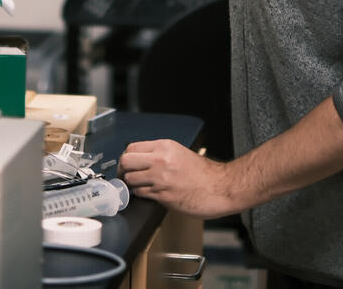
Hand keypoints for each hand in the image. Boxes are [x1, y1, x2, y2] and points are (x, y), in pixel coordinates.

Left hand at [118, 139, 242, 219]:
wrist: (220, 187)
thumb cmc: (203, 174)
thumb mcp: (179, 154)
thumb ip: (159, 155)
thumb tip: (140, 161)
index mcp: (164, 147)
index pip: (131, 148)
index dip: (127, 158)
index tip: (128, 165)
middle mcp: (160, 160)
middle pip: (125, 162)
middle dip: (123, 170)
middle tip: (126, 176)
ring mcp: (161, 178)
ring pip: (130, 179)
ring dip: (131, 185)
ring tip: (139, 186)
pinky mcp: (163, 195)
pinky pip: (141, 193)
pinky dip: (140, 194)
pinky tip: (148, 194)